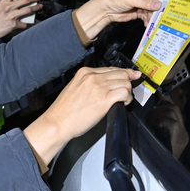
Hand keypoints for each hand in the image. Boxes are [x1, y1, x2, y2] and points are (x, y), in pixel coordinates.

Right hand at [0, 0, 42, 46]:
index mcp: (3, 1)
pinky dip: (25, 23)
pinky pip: (24, 23)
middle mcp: (8, 7)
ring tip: (39, 6)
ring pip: (28, 9)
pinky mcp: (14, 24)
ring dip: (36, 8)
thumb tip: (16, 0)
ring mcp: (12, 15)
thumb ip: (6, 2)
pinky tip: (25, 23)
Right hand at [23, 67, 140, 164]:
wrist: (58, 122)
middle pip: (121, 74)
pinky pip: (124, 93)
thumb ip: (89, 82)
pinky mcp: (104, 99)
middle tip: (127, 91)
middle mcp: (93, 77)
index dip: (123, 73)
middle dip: (127, 82)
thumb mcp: (75, 87)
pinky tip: (123, 103)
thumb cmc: (64, 110)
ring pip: (125, 82)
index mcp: (85, 72)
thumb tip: (105, 85)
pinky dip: (128, 98)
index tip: (131, 74)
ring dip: (128, 92)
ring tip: (123, 100)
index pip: (111, 68)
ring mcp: (99, 87)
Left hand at [75, 0, 161, 40]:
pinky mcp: (139, 10)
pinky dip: (148, 19)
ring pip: (152, 9)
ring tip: (152, 21)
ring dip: (152, 16)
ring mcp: (142, 1)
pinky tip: (147, 23)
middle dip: (156, 9)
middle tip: (158, 16)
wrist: (104, 10)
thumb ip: (144, 2)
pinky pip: (147, 15)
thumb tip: (157, 4)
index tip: (162, 8)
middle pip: (155, 1)